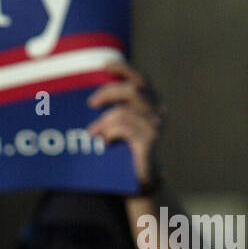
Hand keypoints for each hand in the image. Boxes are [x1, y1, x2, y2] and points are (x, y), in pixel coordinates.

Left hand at [86, 60, 163, 190]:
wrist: (139, 184)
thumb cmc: (124, 154)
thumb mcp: (119, 128)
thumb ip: (114, 111)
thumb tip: (90, 99)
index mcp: (152, 105)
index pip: (141, 80)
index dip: (125, 69)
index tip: (105, 65)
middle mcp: (158, 112)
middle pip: (132, 90)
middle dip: (108, 93)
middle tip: (91, 103)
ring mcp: (155, 127)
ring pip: (124, 111)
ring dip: (104, 121)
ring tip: (92, 133)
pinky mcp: (150, 141)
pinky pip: (124, 128)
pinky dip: (110, 132)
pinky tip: (104, 142)